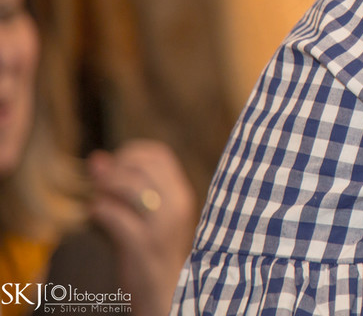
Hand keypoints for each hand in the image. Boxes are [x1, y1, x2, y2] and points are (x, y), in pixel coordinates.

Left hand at [88, 139, 196, 315]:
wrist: (167, 294)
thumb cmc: (153, 252)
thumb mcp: (149, 216)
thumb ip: (125, 188)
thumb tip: (97, 158)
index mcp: (182, 195)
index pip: (158, 154)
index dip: (130, 153)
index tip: (114, 167)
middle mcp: (177, 205)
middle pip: (142, 165)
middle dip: (114, 169)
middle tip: (100, 184)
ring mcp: (161, 226)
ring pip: (130, 185)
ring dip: (105, 187)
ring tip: (97, 198)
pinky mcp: (142, 246)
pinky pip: (115, 215)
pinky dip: (99, 210)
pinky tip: (94, 215)